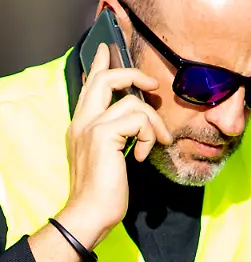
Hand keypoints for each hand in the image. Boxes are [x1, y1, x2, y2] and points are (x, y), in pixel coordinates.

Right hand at [28, 42, 169, 261]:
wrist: (90, 213)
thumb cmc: (104, 193)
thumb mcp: (111, 157)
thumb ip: (119, 135)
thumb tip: (139, 121)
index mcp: (81, 124)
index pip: (90, 85)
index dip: (100, 64)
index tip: (108, 48)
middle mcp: (82, 120)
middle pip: (106, 79)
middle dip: (132, 74)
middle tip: (152, 84)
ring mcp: (90, 126)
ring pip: (132, 102)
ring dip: (154, 123)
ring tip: (157, 143)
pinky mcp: (103, 134)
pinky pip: (138, 119)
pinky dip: (149, 136)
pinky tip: (141, 156)